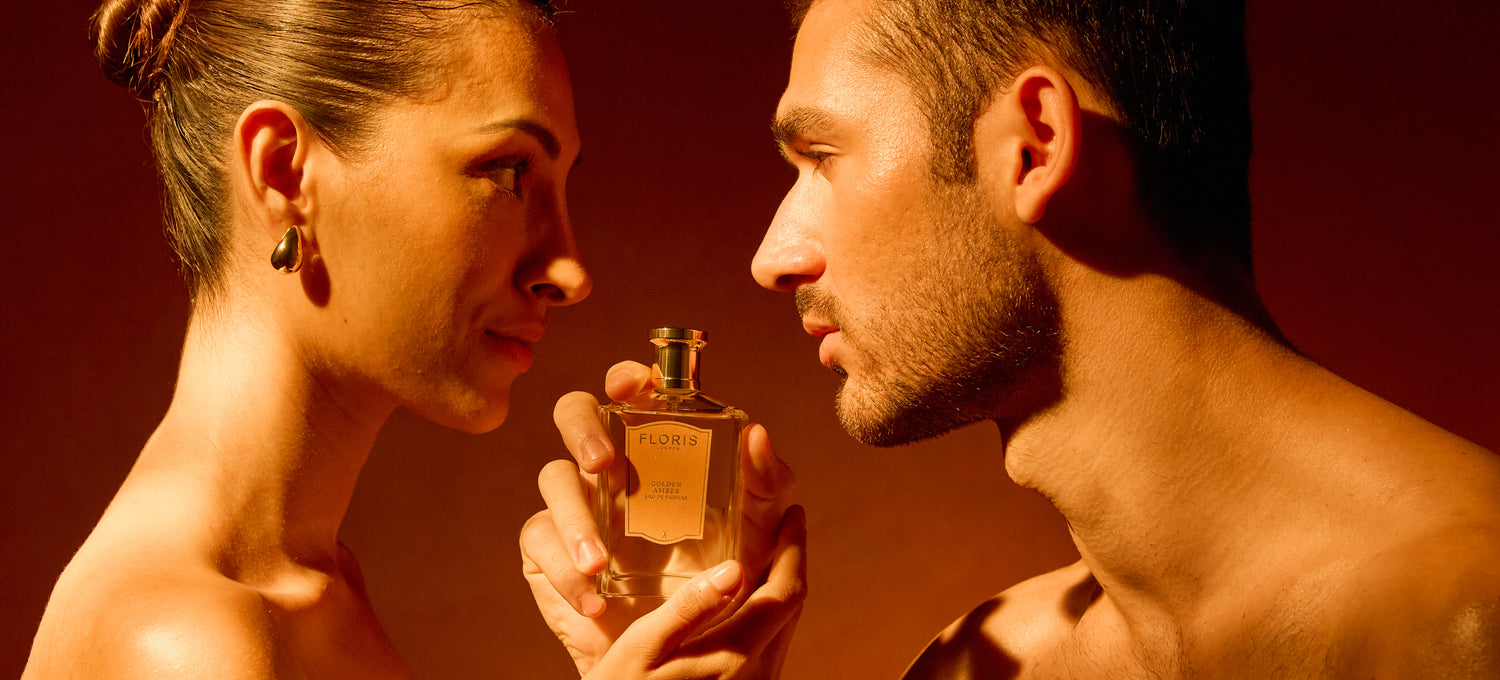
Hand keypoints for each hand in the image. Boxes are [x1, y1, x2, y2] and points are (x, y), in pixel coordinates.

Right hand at [520, 361, 802, 675]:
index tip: (631, 386)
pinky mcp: (549, 549)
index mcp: (656, 445)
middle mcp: (610, 464)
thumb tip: (756, 435)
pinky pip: (540, 542)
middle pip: (573, 414)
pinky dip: (565, 573)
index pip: (630, 391)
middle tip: (604, 463)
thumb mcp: (759, 530)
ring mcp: (576, 503)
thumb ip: (766, 483)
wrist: (689, 647)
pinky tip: (596, 601)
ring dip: (573, 518)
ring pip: (553, 481)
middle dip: (582, 428)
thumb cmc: (724, 575)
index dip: (625, 378)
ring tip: (600, 562)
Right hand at [581, 508, 804, 678]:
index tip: (794, 514)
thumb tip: (734, 569)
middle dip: (791, 561)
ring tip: (766, 554)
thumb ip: (689, 609)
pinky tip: (744, 601)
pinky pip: (768, 647)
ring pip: (782, 629)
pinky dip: (766, 614)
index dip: (794, 548)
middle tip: (783, 526)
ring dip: (780, 589)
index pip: (787, 591)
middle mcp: (756, 675)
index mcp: (735, 655)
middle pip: (791, 607)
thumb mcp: (641, 649)